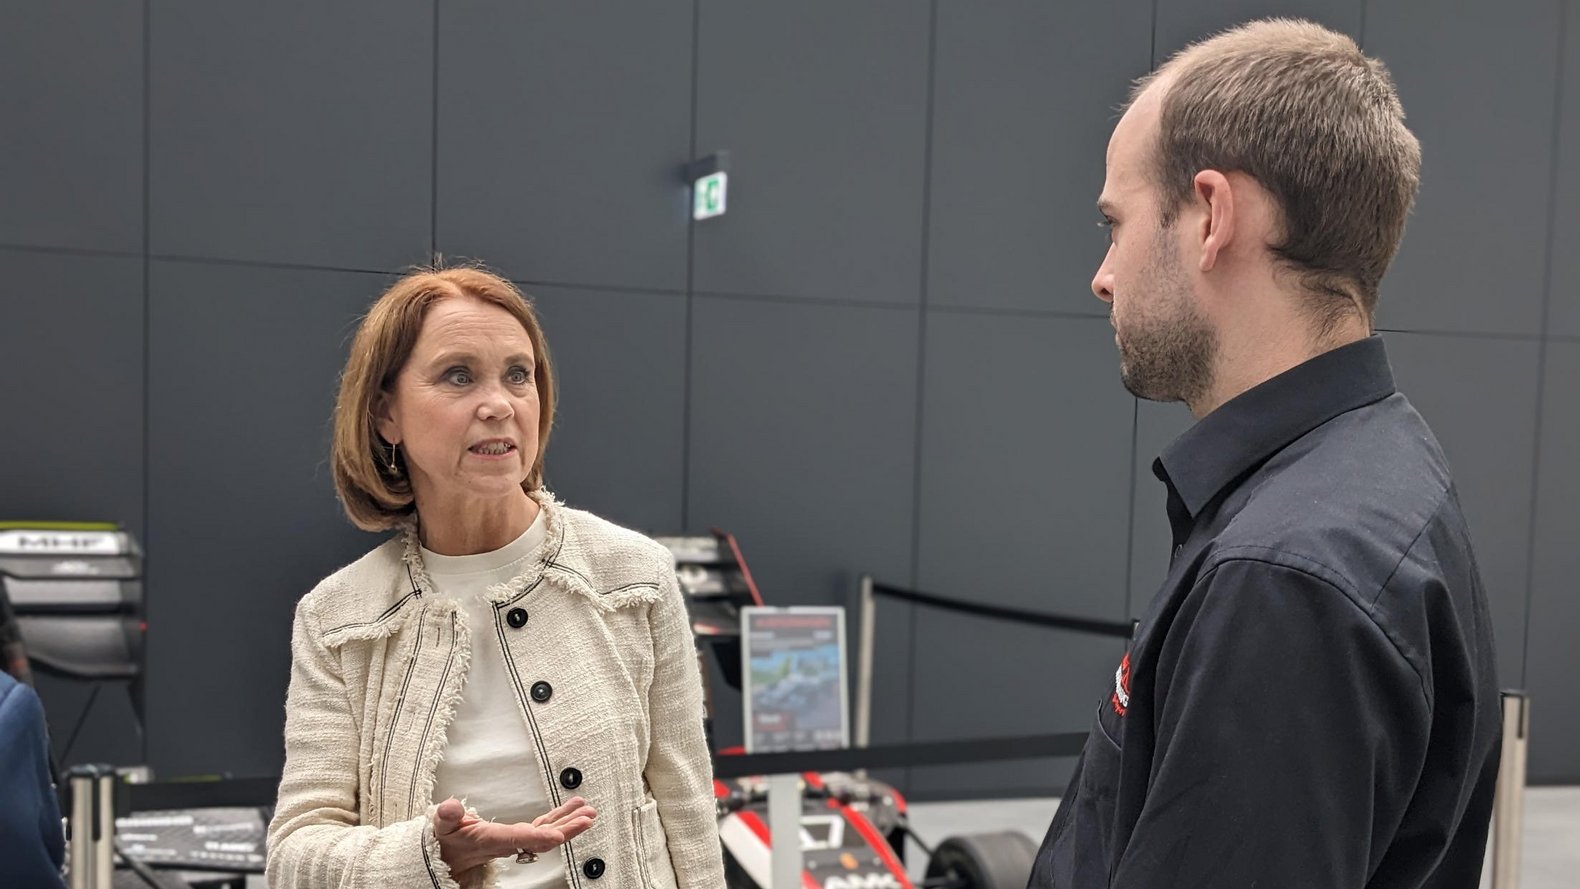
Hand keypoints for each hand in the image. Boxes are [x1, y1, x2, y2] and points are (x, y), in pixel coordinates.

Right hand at [432, 796, 596, 876]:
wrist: (447, 857)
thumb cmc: (447, 842)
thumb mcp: (442, 827)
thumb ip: (447, 817)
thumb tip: (451, 807)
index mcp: (491, 840)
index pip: (518, 838)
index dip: (539, 837)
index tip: (559, 834)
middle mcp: (507, 843)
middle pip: (541, 838)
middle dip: (566, 829)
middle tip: (587, 818)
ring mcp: (514, 840)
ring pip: (546, 832)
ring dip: (568, 822)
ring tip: (587, 811)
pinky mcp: (516, 836)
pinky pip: (541, 827)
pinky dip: (557, 818)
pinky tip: (571, 809)